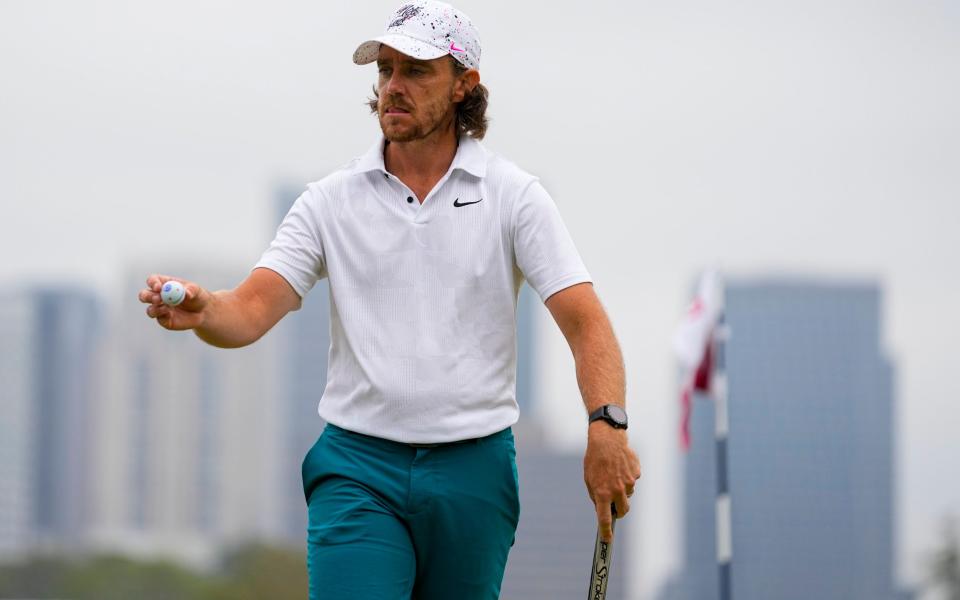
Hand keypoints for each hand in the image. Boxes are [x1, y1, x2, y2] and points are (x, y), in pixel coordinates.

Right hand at [138, 274, 209, 330]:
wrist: (202, 312)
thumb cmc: (197, 296)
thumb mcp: (196, 290)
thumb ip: (191, 290)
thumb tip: (186, 294)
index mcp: (164, 284)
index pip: (152, 281)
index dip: (153, 283)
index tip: (158, 287)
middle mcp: (158, 296)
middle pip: (144, 295)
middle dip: (147, 297)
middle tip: (157, 299)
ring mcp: (159, 308)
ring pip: (150, 309)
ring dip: (155, 309)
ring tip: (167, 308)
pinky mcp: (163, 319)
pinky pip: (159, 318)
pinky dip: (163, 316)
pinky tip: (170, 315)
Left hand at [583, 421, 641, 541]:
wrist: (607, 439)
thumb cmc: (594, 460)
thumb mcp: (589, 479)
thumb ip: (595, 495)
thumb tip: (603, 508)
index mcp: (602, 493)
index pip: (605, 519)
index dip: (606, 532)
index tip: (607, 540)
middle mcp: (616, 490)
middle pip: (623, 511)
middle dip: (619, 511)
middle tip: (614, 506)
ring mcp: (628, 482)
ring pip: (628, 494)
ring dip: (622, 490)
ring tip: (613, 474)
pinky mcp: (636, 474)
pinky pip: (632, 481)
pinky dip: (627, 477)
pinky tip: (620, 466)